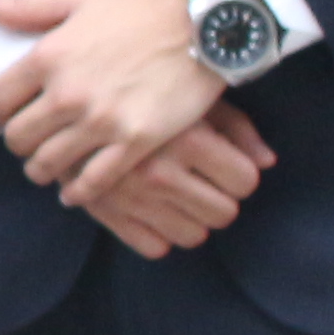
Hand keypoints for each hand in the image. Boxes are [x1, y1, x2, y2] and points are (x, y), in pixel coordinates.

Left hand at [0, 0, 224, 209]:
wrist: (204, 22)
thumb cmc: (139, 6)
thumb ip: (23, 8)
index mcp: (47, 56)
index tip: (4, 117)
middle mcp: (67, 93)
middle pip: (18, 138)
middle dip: (18, 143)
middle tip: (29, 143)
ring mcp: (101, 121)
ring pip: (48, 164)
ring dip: (42, 169)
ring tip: (47, 167)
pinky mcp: (136, 142)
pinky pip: (94, 182)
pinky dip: (78, 192)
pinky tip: (75, 191)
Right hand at [83, 99, 275, 260]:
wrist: (66, 89)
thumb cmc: (143, 86)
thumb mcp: (193, 94)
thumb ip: (237, 127)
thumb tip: (267, 162)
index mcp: (187, 138)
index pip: (245, 181)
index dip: (240, 174)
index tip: (225, 163)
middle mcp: (160, 171)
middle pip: (224, 214)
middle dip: (219, 199)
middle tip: (202, 180)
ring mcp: (132, 196)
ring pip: (193, 236)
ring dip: (192, 219)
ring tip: (178, 194)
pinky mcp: (105, 211)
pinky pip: (153, 247)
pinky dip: (159, 234)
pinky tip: (152, 208)